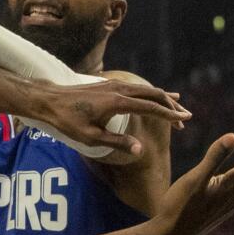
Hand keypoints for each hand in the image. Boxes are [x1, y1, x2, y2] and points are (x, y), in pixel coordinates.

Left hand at [32, 79, 191, 155]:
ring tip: (177, 108)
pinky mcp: (108, 85)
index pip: (150, 107)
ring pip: (145, 89)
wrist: (48, 100)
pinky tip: (156, 96)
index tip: (185, 120)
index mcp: (117, 102)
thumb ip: (118, 143)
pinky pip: (135, 88)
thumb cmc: (66, 121)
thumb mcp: (91, 137)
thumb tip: (141, 150)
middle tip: (185, 120)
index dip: (169, 115)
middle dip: (170, 107)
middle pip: (153, 95)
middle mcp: (118, 89)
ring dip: (162, 99)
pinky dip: (149, 93)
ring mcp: (113, 85)